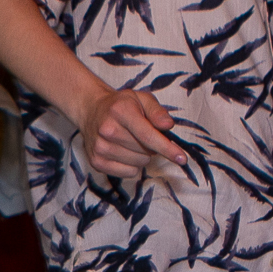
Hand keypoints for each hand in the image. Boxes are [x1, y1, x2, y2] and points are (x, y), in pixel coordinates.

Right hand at [74, 82, 190, 184]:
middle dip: (152, 146)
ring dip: (142, 156)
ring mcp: (100, 148)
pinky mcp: (96, 162)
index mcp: (121, 111)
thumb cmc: (121, 105)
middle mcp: (107, 130)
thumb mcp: (141, 99)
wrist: (91, 110)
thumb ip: (157, 111)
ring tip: (131, 142)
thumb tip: (168, 126)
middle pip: (146, 151)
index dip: (167, 148)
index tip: (182, 158)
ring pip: (139, 164)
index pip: (148, 135)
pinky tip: (124, 152)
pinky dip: (132, 165)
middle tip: (142, 134)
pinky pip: (128, 173)